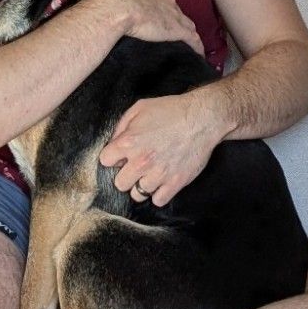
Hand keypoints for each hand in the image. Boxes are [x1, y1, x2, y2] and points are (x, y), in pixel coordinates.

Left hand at [100, 89, 226, 207]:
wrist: (202, 119)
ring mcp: (158, 174)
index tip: (120, 155)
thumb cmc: (171, 110)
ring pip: (137, 194)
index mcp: (128, 142)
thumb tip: (113, 142)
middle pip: (119, 183)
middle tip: (135, 167)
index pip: (105, 161)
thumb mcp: (140, 108)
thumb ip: (122, 126)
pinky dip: (159, 193)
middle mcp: (141, 162)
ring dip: (142, 185)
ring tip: (150, 174)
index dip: (112, 157)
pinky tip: (162, 182)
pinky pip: (158, 200)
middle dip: (125, 175)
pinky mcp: (175, 183)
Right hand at [105, 0, 202, 54]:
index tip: (159, 13)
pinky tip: (198, 54)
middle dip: (175, 19)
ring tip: (187, 44)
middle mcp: (166, 0)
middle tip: (169, 30)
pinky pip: (192, 38)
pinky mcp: (178, 30)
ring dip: (188, 32)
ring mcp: (174, 15)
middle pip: (176, 10)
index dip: (162, 6)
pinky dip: (196, 46)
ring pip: (187, 24)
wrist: (119, 7)